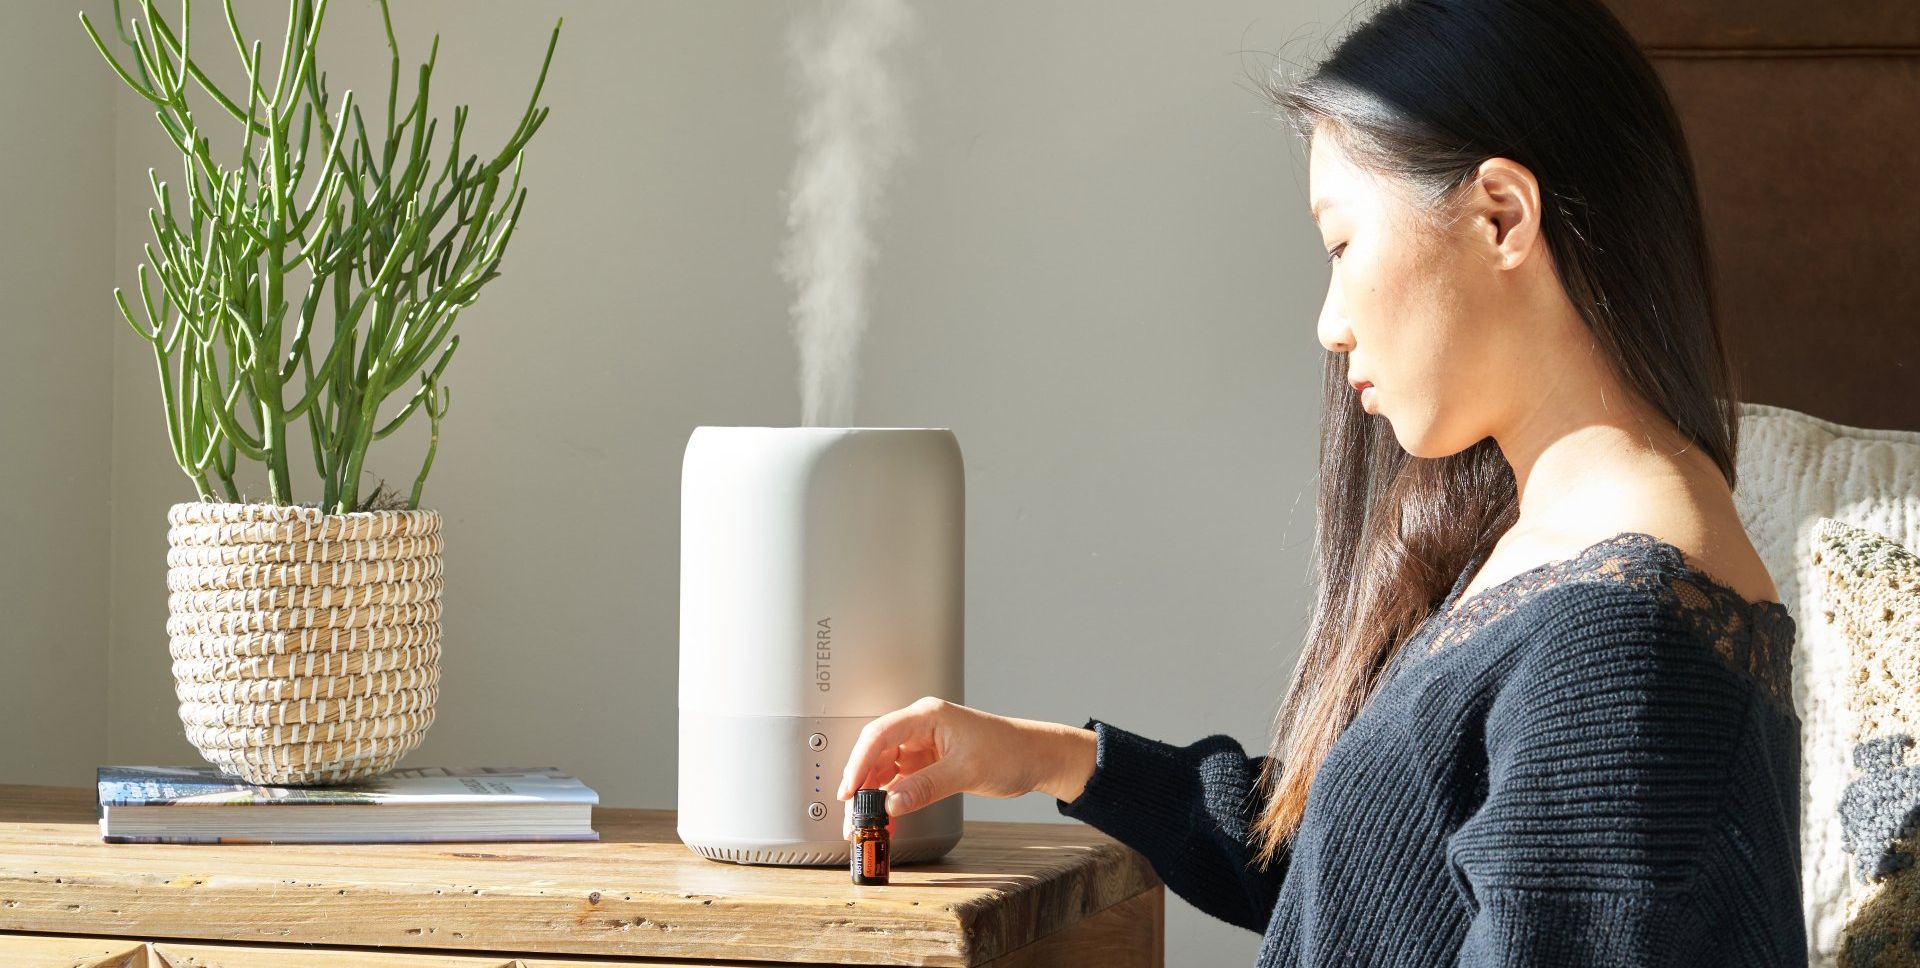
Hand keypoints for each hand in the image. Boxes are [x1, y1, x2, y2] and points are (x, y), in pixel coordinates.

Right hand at [836, 696, 1096, 840]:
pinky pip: (901, 780)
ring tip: (865, 822)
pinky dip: (891, 798)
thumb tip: (892, 802)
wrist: (1036, 757)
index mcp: (927, 716)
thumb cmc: (1010, 751)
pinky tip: (886, 818)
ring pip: (885, 768)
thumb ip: (926, 786)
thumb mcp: (966, 771)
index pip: (880, 734)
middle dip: (861, 783)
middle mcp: (921, 727)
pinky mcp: (929, 763)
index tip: (849, 789)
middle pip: (876, 752)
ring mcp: (923, 746)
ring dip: (873, 793)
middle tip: (853, 814)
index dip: (858, 762)